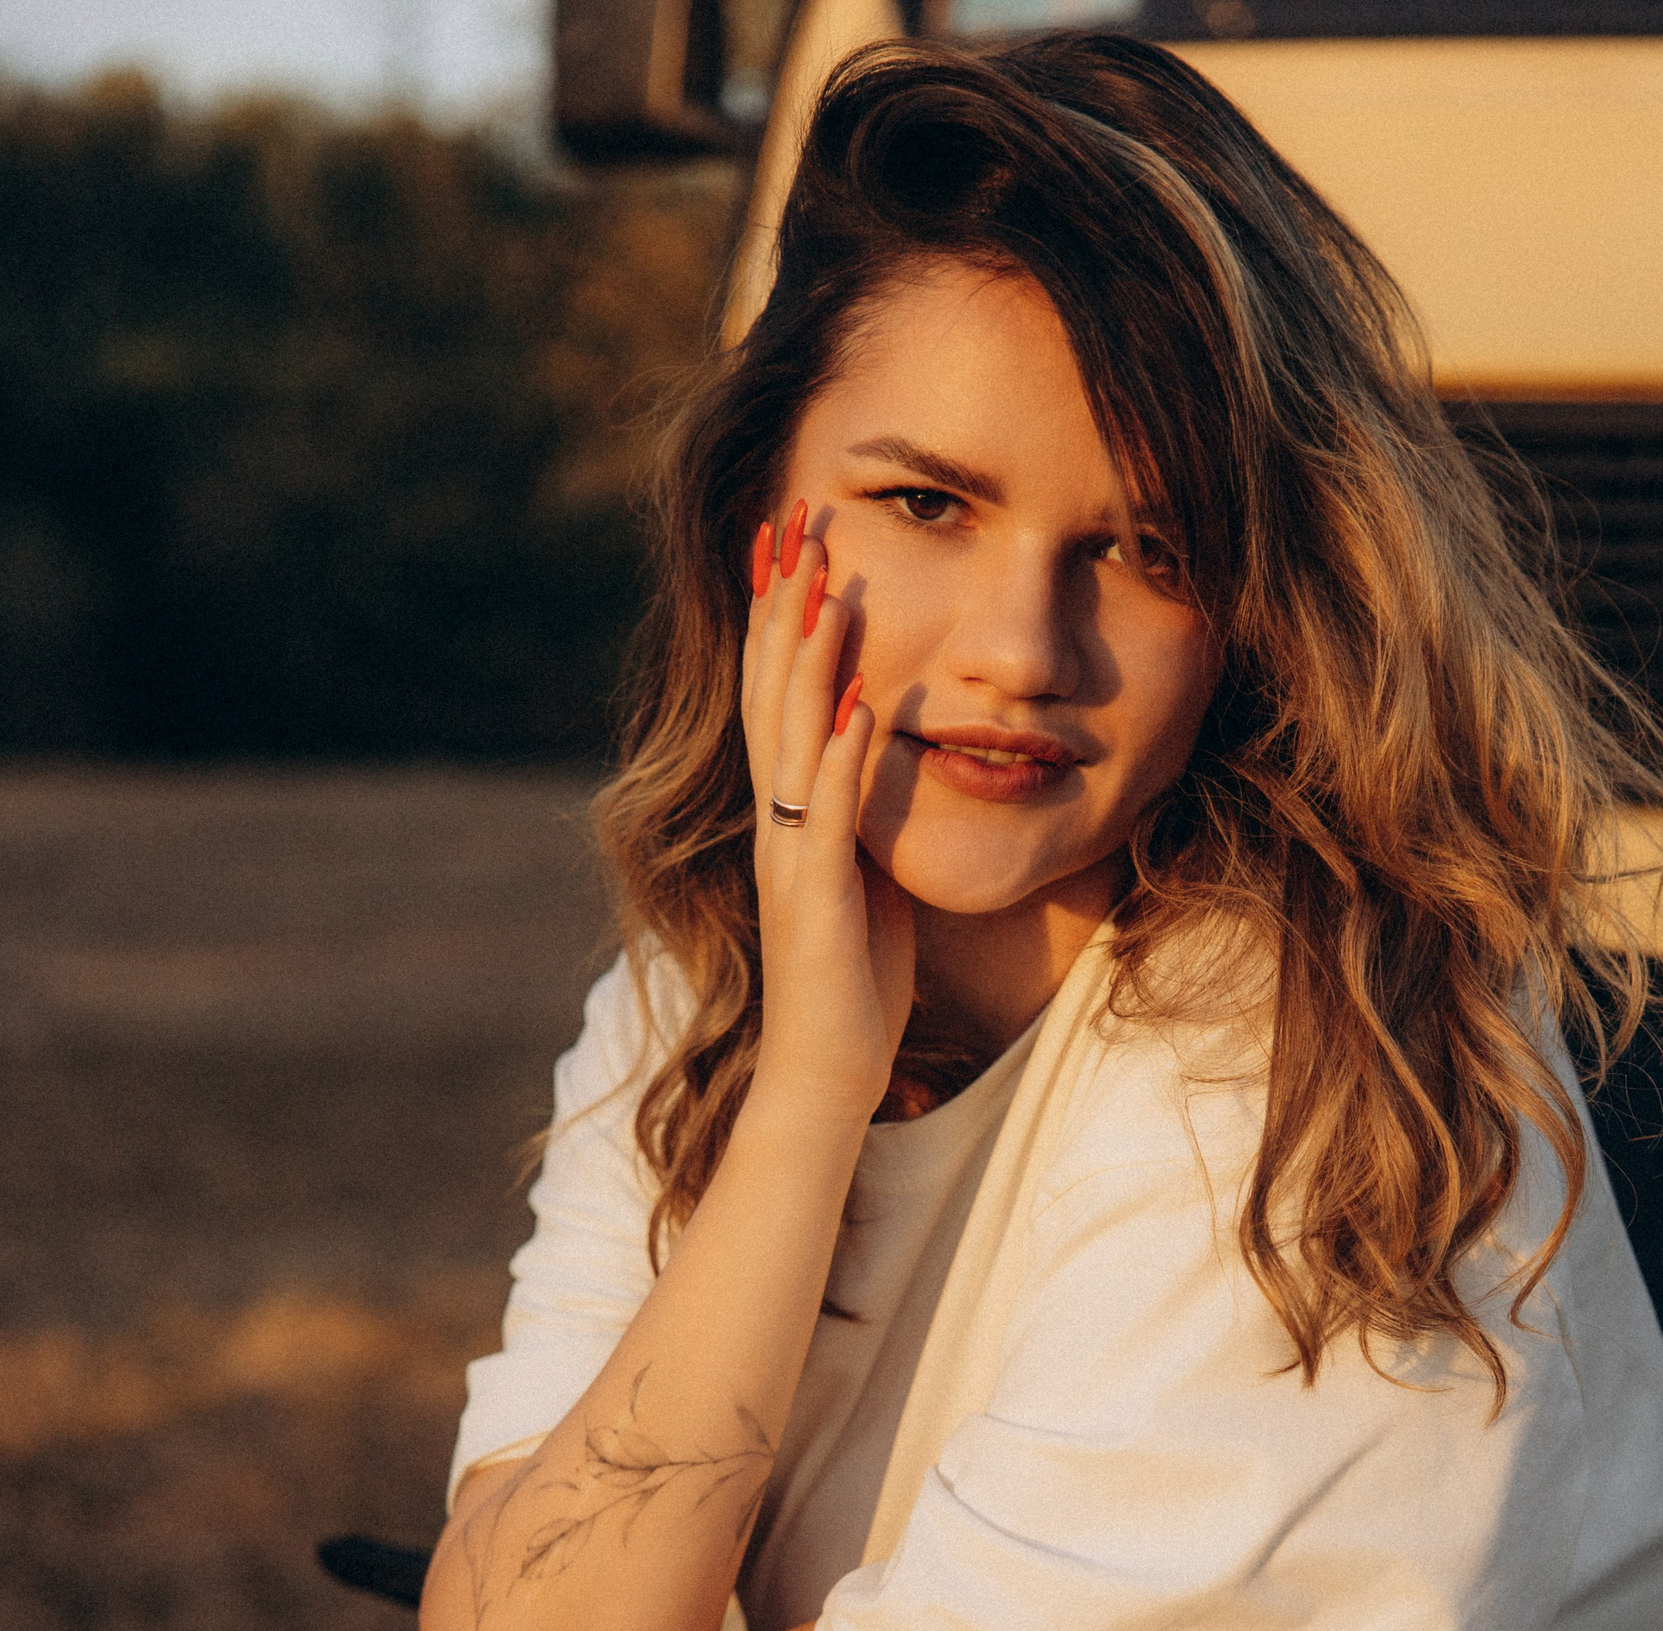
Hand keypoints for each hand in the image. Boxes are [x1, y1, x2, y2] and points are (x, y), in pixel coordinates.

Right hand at [741, 499, 914, 1125]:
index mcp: (792, 815)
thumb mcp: (868, 876)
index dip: (783, 618)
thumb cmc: (853, 983)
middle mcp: (778, 825)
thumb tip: (890, 753)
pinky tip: (863, 707)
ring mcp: (790, 862)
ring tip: (825, 588)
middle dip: (783, 608)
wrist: (823, 1078)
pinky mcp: (814, 906)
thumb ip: (867, 815)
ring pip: (792, 742)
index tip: (794, 541)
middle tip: (793, 521)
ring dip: (809, 664)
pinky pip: (830, 820)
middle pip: (772, 696)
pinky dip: (845, 761)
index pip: (780, 696)